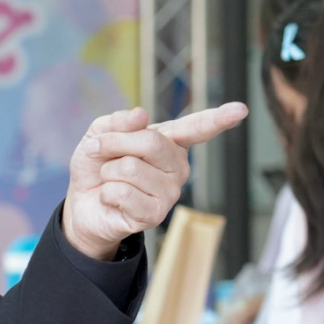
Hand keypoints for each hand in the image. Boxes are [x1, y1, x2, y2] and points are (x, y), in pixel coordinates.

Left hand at [61, 104, 248, 259]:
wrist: (83, 204)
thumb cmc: (97, 166)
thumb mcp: (99, 135)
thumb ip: (117, 122)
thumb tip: (141, 115)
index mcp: (169, 142)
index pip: (196, 128)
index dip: (218, 118)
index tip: (240, 109)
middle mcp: (177, 167)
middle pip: (151, 142)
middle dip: (114, 143)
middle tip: (98, 151)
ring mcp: (170, 192)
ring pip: (132, 168)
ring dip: (108, 171)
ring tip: (110, 180)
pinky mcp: (156, 215)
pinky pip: (124, 193)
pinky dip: (107, 192)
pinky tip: (112, 198)